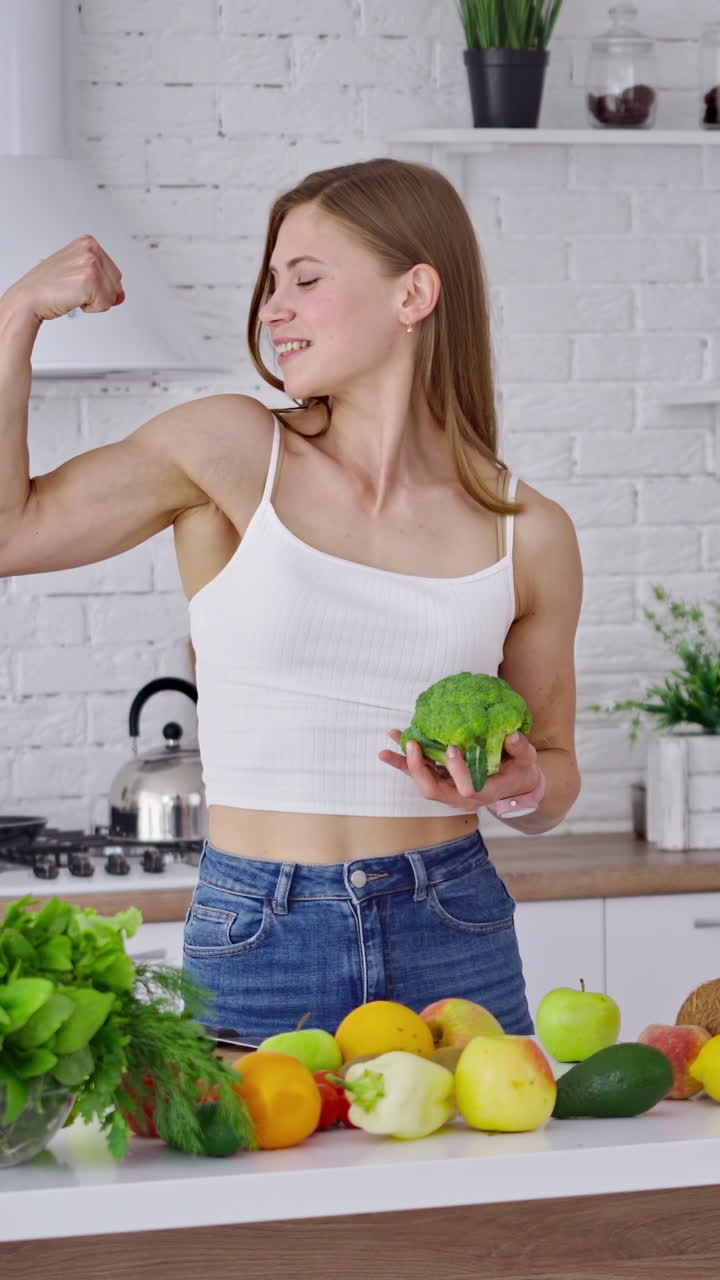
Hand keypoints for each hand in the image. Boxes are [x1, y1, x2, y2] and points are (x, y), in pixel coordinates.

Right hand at [4, 235, 124, 322]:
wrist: (29, 298)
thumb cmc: (48, 286)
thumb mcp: (77, 272)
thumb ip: (103, 278)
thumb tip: (121, 295)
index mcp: (88, 242)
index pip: (113, 273)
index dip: (98, 285)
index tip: (76, 282)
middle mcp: (91, 249)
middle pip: (116, 283)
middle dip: (99, 292)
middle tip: (73, 288)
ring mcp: (91, 263)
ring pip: (112, 295)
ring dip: (94, 301)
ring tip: (72, 292)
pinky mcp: (90, 280)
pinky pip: (105, 305)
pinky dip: (91, 308)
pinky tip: (73, 298)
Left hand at [378, 729, 540, 813]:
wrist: (512, 784)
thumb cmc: (520, 771)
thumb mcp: (527, 760)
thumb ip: (520, 749)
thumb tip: (512, 735)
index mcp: (481, 793)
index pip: (464, 789)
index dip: (456, 771)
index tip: (452, 748)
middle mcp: (459, 796)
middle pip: (432, 789)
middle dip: (418, 768)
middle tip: (412, 744)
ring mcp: (448, 789)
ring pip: (421, 780)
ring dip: (403, 764)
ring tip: (386, 748)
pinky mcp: (441, 779)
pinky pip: (420, 770)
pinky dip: (406, 758)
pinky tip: (394, 740)